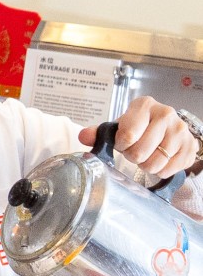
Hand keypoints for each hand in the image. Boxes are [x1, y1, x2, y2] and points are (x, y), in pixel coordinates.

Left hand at [78, 97, 198, 177]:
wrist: (164, 127)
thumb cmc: (138, 126)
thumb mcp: (118, 126)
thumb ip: (99, 132)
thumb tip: (84, 136)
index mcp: (144, 105)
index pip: (127, 135)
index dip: (121, 145)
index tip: (122, 144)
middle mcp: (165, 114)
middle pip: (140, 152)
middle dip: (133, 157)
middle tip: (135, 151)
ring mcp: (180, 130)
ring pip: (155, 163)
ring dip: (146, 165)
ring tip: (147, 155)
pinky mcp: (190, 145)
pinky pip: (170, 169)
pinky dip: (161, 171)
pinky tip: (159, 160)